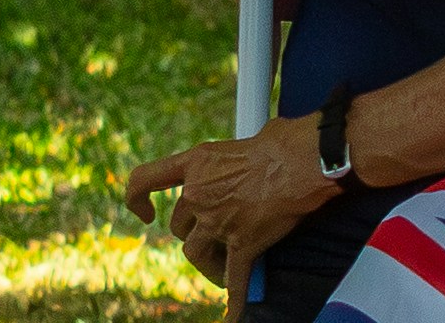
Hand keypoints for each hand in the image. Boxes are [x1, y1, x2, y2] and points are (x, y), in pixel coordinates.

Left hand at [127, 118, 336, 284]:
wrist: (308, 159)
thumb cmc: (286, 141)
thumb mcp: (249, 138)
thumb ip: (233, 159)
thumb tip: (247, 165)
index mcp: (197, 163)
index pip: (145, 180)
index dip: (136, 199)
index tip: (144, 212)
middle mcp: (199, 194)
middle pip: (180, 225)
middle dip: (195, 231)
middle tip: (215, 233)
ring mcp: (218, 221)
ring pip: (196, 253)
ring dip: (208, 261)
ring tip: (223, 265)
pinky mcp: (242, 244)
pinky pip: (233, 278)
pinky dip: (234, 298)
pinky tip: (233, 312)